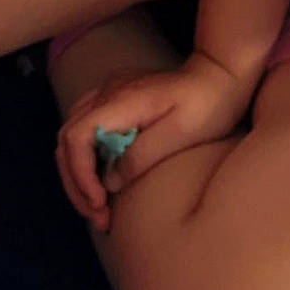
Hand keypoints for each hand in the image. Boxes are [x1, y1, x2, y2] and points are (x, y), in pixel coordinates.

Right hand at [55, 53, 255, 233]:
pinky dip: (87, 159)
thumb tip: (109, 181)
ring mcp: (111, 92)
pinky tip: (102, 181)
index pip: (77, 136)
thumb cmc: (208, 104)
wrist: (222, 73)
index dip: (80, 174)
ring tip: (97, 206)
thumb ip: (141, 155)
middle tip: (97, 216)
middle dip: (76, 182)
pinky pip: (87, 129)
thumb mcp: (180, 134)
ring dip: (78, 173)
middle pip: (68, 138)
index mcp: (123, 99)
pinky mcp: (118, 99)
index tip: (99, 202)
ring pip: (73, 134)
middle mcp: (109, 91)